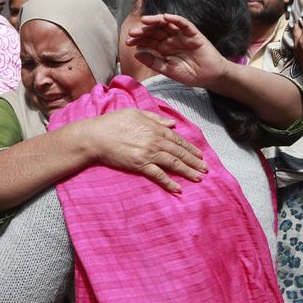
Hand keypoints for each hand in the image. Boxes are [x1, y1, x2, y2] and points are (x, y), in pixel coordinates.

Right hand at [82, 108, 207, 192]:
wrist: (96, 136)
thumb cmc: (113, 122)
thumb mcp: (136, 113)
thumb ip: (155, 118)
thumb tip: (172, 123)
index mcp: (155, 128)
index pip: (177, 139)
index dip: (190, 148)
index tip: (200, 155)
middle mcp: (155, 141)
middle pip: (179, 152)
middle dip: (194, 161)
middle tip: (205, 169)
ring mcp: (148, 153)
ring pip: (173, 163)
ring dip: (187, 171)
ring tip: (198, 178)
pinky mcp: (140, 165)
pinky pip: (158, 175)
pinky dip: (169, 182)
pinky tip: (179, 189)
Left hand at [126, 14, 228, 88]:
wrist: (208, 77)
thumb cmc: (189, 74)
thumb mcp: (167, 70)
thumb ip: (153, 62)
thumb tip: (136, 54)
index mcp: (163, 48)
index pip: (148, 40)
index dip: (138, 40)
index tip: (128, 42)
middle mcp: (171, 39)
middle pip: (155, 31)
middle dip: (143, 30)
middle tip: (133, 32)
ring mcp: (181, 35)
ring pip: (167, 24)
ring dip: (156, 21)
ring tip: (145, 20)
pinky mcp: (193, 34)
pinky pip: (184, 24)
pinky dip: (176, 19)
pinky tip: (166, 17)